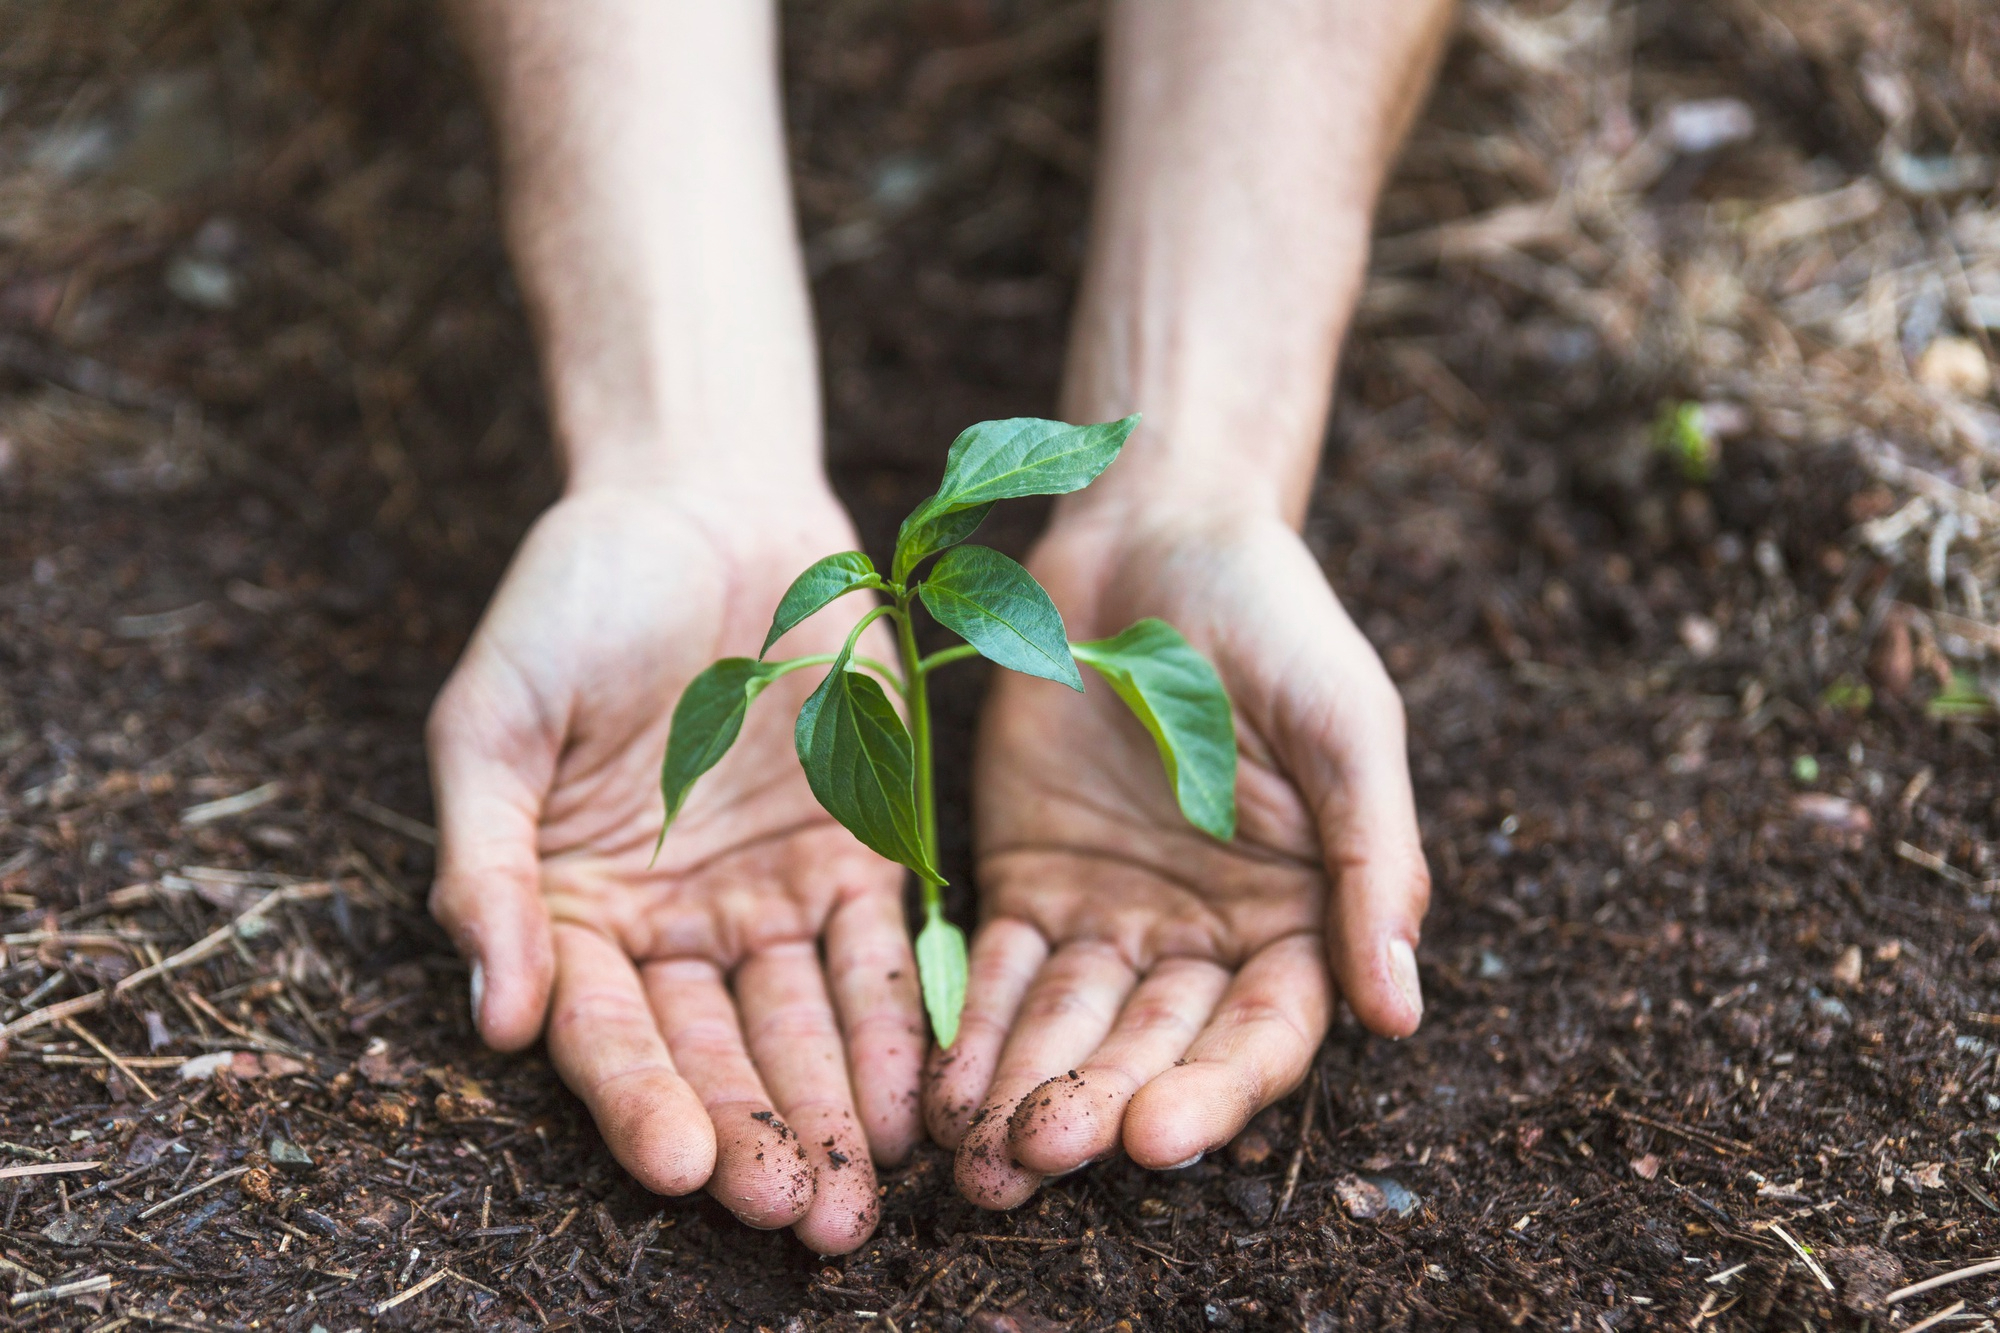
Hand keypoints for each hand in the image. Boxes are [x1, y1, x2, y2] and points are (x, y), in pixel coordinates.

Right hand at [426, 484, 921, 1253]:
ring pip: (805, 1022)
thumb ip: (487, 864)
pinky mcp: (861, 848)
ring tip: (865, 1190)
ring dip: (834, 1108)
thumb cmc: (573, 598)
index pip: (610, 1031)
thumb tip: (497, 1017)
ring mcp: (771, 891)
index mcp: (574, 907)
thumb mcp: (495, 718)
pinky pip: (883, 949)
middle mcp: (676, 923)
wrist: (700, 496)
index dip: (642, 1100)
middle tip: (799, 1217)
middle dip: (757, 1137)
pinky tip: (921, 1091)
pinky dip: (900, 1019)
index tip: (681, 1166)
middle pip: (716, 1051)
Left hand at [926, 507, 1428, 1207]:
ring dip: (1026, 1091)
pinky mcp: (1029, 880)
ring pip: (1070, 1027)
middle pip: (1154, 1046)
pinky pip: (1000, 969)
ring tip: (976, 1158)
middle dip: (1099, 1106)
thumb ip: (1375, 865)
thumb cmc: (1274, 620)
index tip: (1156, 1135)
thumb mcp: (1346, 726)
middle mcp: (1205, 935)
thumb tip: (1402, 1015)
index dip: (1214, 1091)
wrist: (1155, 532)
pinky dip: (973, 1026)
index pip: (1261, 1032)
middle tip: (1037, 1157)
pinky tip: (940, 1082)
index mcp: (1300, 915)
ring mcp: (1112, 913)